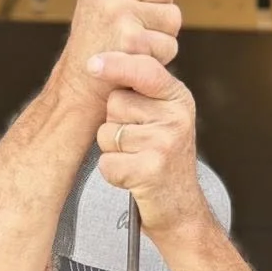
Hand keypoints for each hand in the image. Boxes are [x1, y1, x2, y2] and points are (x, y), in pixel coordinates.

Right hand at [56, 0, 181, 121]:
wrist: (80, 87)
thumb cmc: (100, 40)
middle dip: (160, 8)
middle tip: (132, 26)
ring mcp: (115, 8)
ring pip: (173, 15)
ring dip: (160, 35)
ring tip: (132, 43)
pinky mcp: (129, 37)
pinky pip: (169, 42)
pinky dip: (158, 57)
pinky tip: (134, 59)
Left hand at [94, 56, 209, 244]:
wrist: (180, 209)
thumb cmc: (162, 158)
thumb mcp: (162, 118)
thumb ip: (142, 90)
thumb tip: (101, 61)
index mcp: (179, 98)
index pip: (145, 70)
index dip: (116, 64)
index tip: (91, 64)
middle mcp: (177, 117)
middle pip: (116, 102)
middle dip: (115, 122)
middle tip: (138, 142)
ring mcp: (166, 144)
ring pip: (107, 134)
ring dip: (113, 150)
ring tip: (137, 160)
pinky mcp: (151, 170)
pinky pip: (107, 162)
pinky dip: (113, 173)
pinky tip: (133, 178)